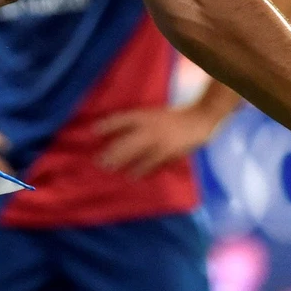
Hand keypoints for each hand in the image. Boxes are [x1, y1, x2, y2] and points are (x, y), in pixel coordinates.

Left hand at [92, 106, 221, 177]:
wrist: (199, 119)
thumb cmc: (174, 117)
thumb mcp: (153, 114)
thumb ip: (138, 123)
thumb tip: (117, 132)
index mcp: (145, 115)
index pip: (121, 119)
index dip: (107, 125)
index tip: (92, 131)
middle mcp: (150, 127)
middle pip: (126, 140)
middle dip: (111, 151)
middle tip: (98, 161)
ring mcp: (160, 141)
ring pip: (137, 153)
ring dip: (123, 162)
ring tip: (110, 169)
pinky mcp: (169, 152)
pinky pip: (153, 163)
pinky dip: (142, 170)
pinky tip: (133, 176)